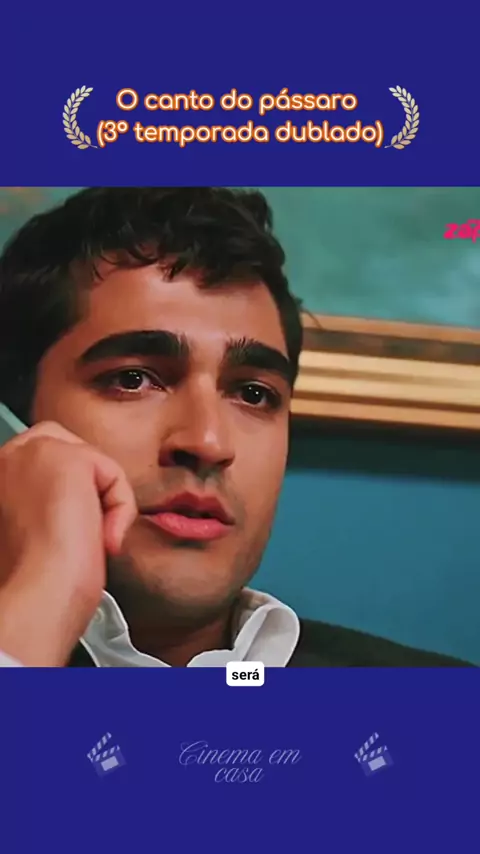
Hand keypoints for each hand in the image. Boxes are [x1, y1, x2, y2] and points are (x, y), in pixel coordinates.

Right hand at [0, 421, 136, 665]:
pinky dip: (120, 507)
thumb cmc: (32, 581)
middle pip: (67, 446)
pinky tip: (103, 539)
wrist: (38, 594)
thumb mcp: (28, 530)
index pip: (37, 456)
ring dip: (105, 503)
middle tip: (88, 531)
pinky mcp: (67, 456)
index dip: (65, 487)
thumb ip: (41, 503)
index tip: (74, 528)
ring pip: (94, 462)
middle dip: (88, 481)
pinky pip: (113, 473)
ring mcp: (32, 450)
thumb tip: (79, 502)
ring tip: (92, 540)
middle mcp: (5, 457)